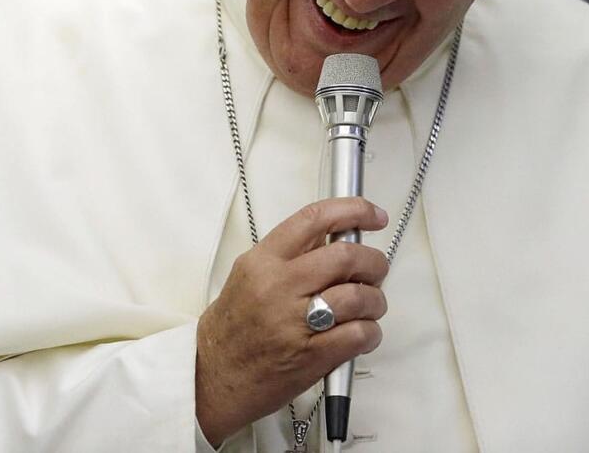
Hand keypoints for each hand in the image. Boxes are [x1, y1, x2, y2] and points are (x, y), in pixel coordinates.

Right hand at [195, 197, 389, 445]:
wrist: (212, 378)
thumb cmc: (233, 329)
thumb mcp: (249, 276)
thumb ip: (290, 255)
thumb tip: (336, 237)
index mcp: (263, 261)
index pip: (314, 219)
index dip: (354, 211)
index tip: (373, 216)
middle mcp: (278, 286)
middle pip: (346, 257)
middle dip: (373, 262)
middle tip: (375, 270)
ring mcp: (294, 322)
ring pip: (358, 296)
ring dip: (375, 300)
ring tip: (370, 306)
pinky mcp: (309, 356)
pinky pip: (358, 334)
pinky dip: (371, 332)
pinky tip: (364, 333)